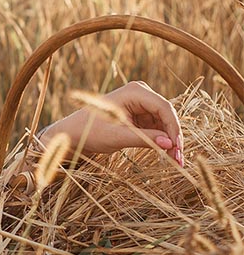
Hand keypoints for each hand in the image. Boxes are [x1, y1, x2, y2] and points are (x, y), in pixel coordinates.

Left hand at [39, 81, 183, 166]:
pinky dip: (162, 140)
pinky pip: (157, 127)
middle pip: (167, 115)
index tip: (177, 148)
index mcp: (134, 92)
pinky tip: (167, 155)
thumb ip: (144, 139)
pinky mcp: (140, 115)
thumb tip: (169, 144)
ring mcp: (141, 104)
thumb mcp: (117, 137)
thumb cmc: (90, 132)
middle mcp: (140, 94)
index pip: (163, 108)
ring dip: (170, 141)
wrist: (75, 134)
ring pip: (165, 123)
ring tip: (175, 161)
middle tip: (179, 160)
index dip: (174, 128)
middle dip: (174, 137)